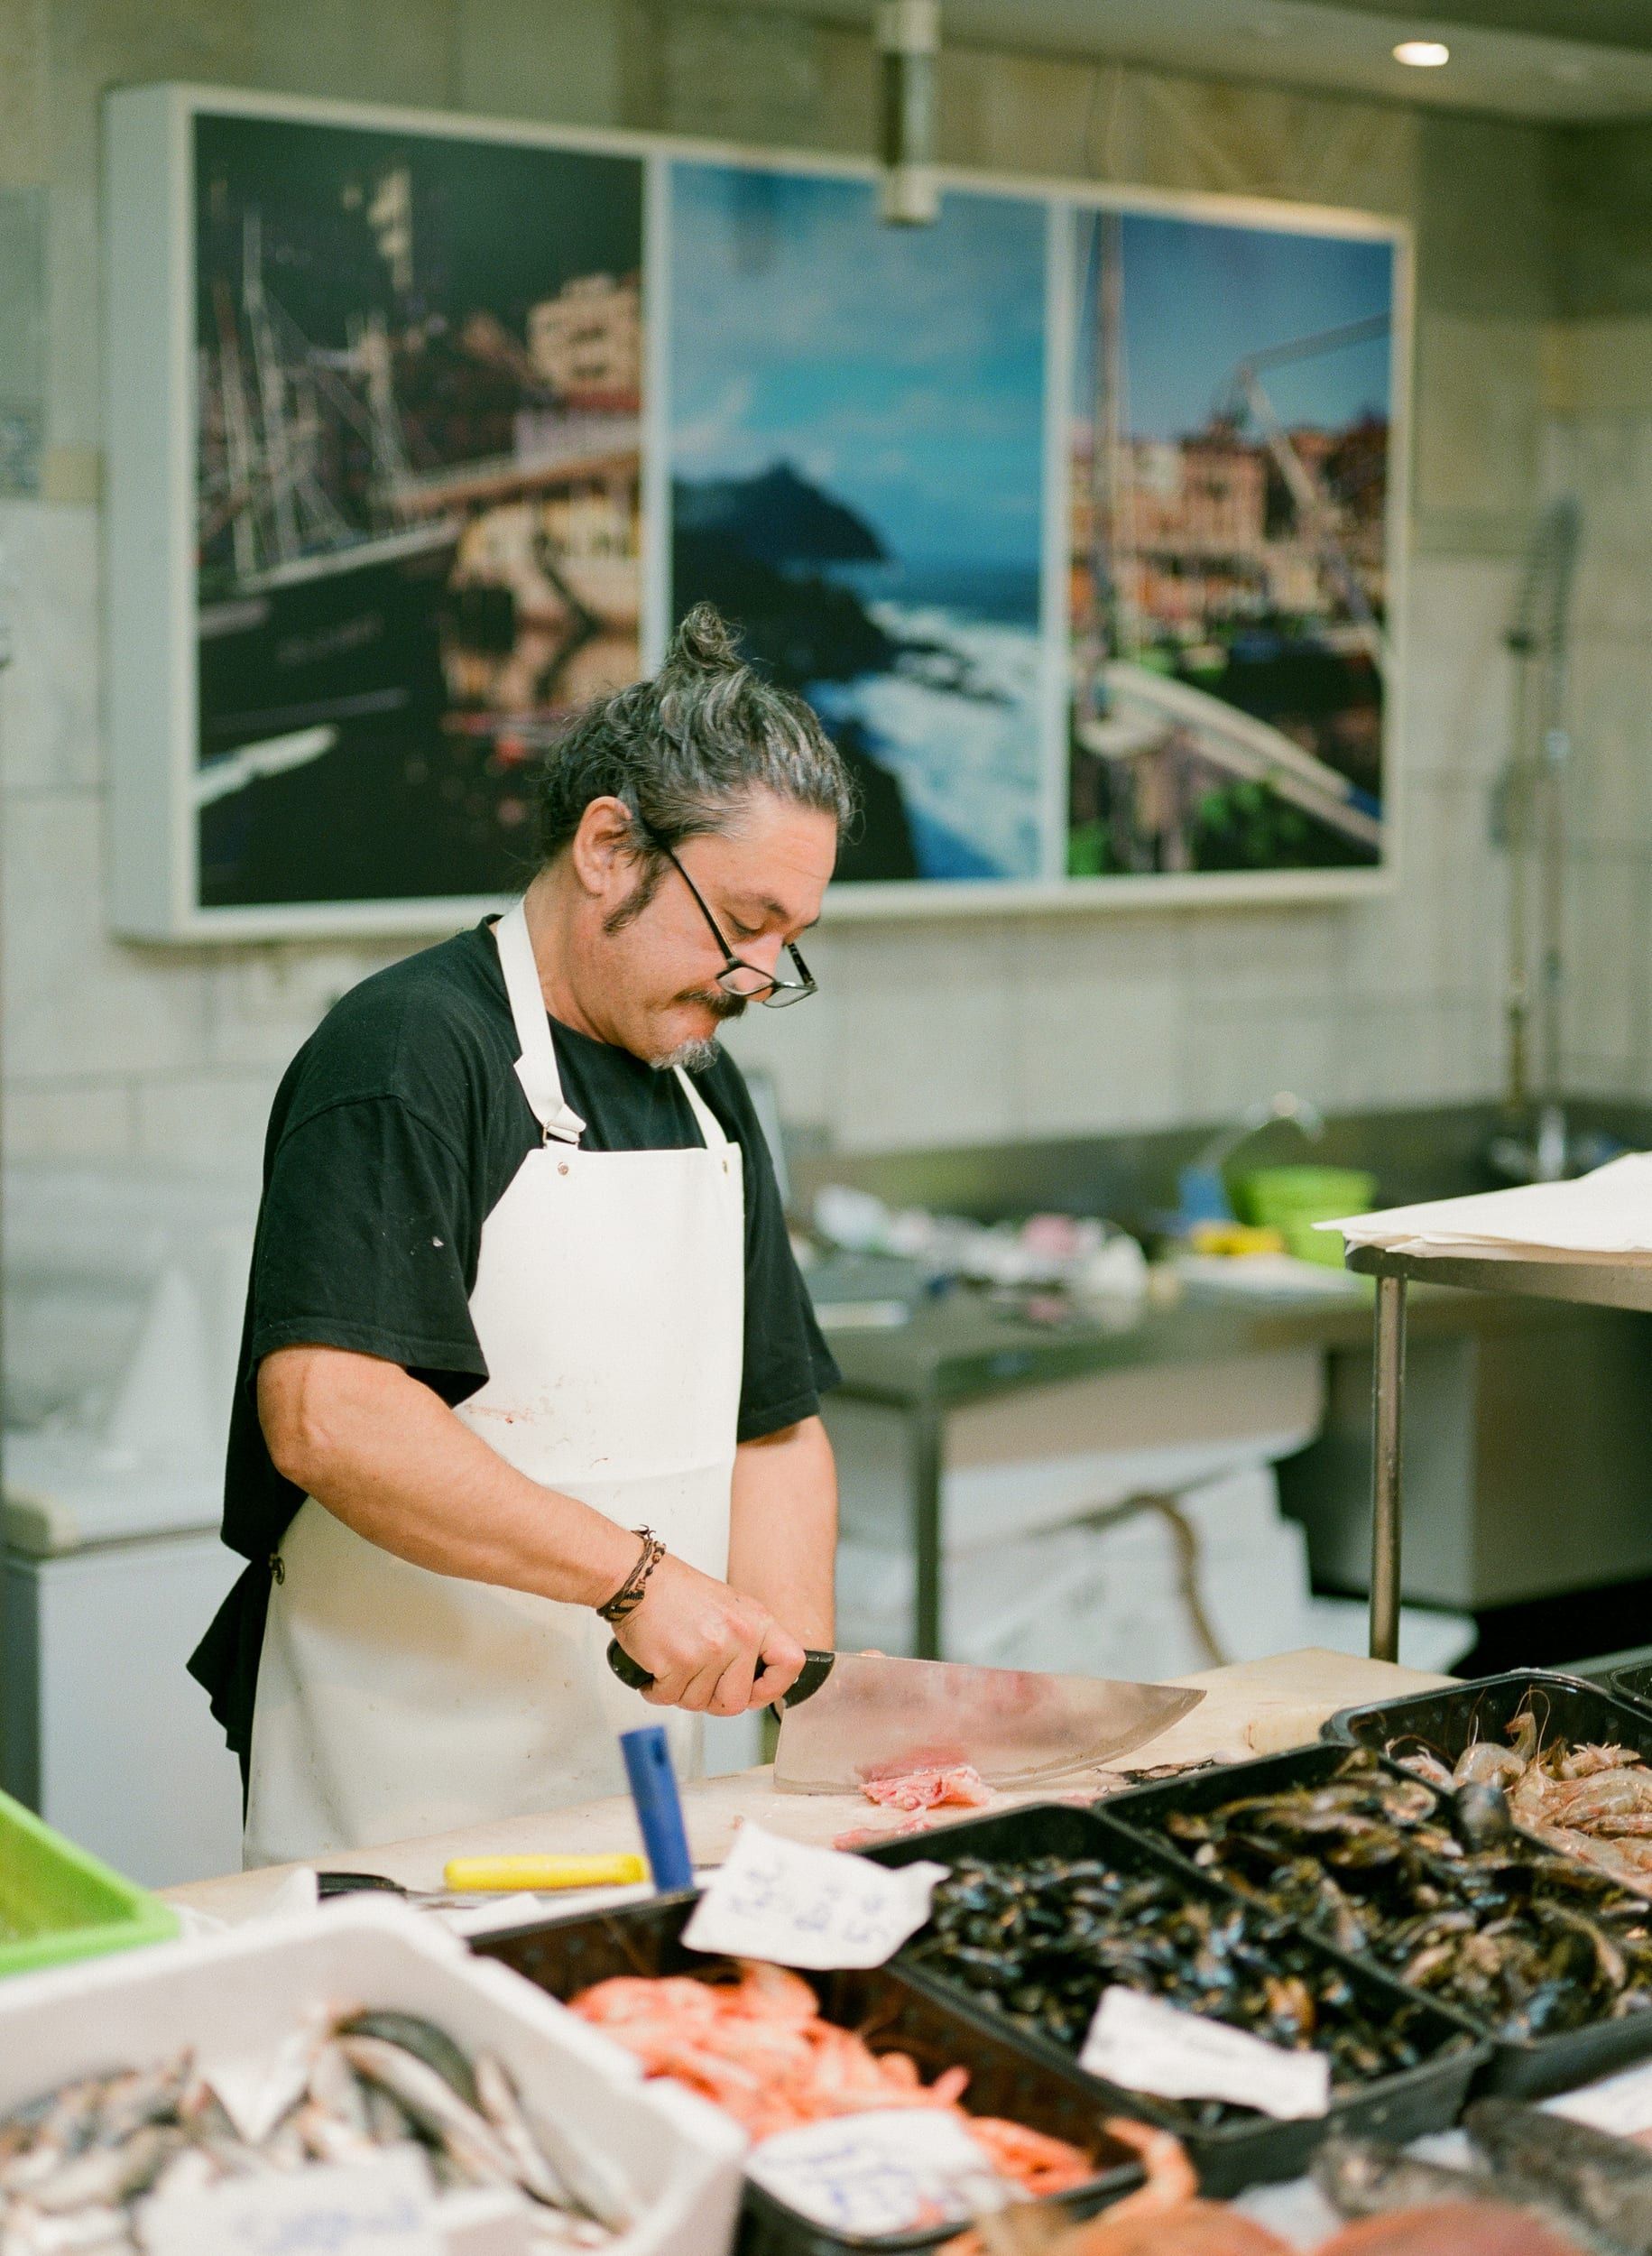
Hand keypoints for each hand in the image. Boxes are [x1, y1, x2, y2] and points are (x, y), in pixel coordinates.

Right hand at [614, 1554, 805, 1715]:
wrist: (639, 1578)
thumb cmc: (677, 1593)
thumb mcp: (730, 1609)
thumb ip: (746, 1642)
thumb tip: (753, 1683)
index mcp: (756, 1621)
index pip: (791, 1663)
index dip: (773, 1687)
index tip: (754, 1692)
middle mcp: (739, 1635)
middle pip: (737, 1701)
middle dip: (712, 1700)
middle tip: (697, 1682)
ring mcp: (710, 1650)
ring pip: (698, 1703)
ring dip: (680, 1692)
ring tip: (673, 1664)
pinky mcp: (679, 1662)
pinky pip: (670, 1698)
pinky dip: (658, 1691)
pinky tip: (657, 1669)